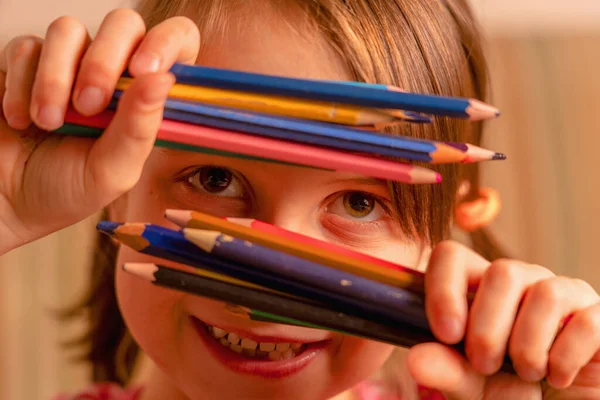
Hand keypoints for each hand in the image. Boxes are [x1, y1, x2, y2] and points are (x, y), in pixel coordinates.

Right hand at [0, 10, 199, 254]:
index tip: (144, 71)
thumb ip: (139, 127)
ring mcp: (68, 62)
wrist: (8, 201)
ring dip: (56, 78)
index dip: (167, 42)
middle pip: (123, 24)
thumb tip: (164, 79)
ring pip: (68, 30)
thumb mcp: (113, 170)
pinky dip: (22, 84)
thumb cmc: (68, 189)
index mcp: (146, 95)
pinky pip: (26, 48)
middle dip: (105, 61)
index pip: (176, 42)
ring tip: (49, 123)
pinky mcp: (26, 62)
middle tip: (89, 106)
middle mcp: (112, 71)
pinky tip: (21, 119)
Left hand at [406, 241, 599, 399]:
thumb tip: (416, 358)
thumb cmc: (510, 391)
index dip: (445, 288)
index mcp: (480, 288)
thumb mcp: (470, 386)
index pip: (452, 256)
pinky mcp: (598, 315)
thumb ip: (445, 370)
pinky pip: (586, 322)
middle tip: (485, 364)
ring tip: (527, 373)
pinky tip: (557, 377)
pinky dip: (565, 357)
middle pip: (502, 271)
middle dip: (488, 327)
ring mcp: (564, 293)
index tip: (446, 334)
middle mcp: (522, 281)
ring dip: (528, 345)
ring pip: (545, 293)